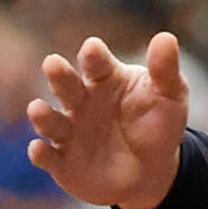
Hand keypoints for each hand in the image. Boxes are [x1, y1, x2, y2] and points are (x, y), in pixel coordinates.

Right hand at [26, 32, 189, 208]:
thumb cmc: (158, 125)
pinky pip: (48, 157)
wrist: (152, 171)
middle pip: (65, 84)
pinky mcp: (63, 162)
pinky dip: (41, 153)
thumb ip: (165, 70)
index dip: (93, 56)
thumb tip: (167, 37)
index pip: (95, 62)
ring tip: (38, 109)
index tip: (93, 50)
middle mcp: (80, 101)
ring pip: (50, 120)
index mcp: (103, 79)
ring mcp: (69, 131)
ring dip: (42, 115)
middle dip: (59, 75)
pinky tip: (38, 149)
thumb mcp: (170, 97)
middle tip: (53, 64)